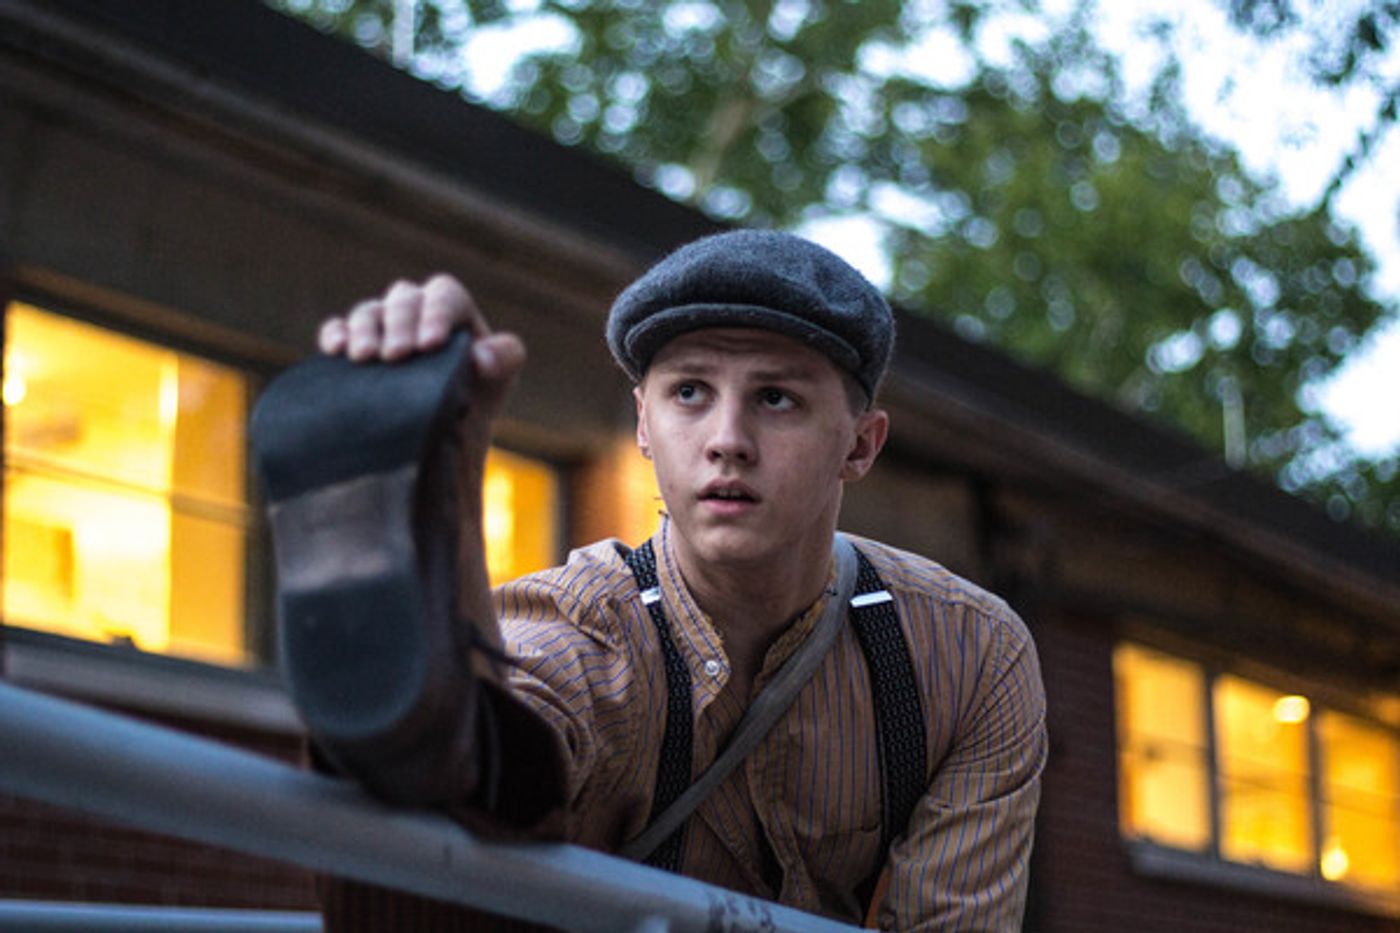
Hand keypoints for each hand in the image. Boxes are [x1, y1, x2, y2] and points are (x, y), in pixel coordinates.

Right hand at [318, 274, 525, 423]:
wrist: (450, 425)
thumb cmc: (479, 392)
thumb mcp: (503, 375)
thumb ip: (505, 357)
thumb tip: (481, 357)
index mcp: (452, 308)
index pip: (444, 295)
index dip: (436, 314)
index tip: (431, 344)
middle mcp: (415, 309)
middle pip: (403, 299)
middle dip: (400, 325)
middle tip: (397, 356)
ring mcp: (383, 325)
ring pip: (369, 311)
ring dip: (365, 330)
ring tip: (365, 357)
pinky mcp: (357, 344)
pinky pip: (339, 328)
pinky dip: (335, 334)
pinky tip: (336, 350)